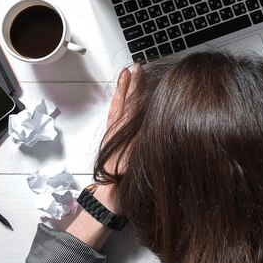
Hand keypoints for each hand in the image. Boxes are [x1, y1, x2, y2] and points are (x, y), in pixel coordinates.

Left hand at [95, 64, 140, 211]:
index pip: (135, 102)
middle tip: (136, 66)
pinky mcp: (110, 139)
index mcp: (128, 131)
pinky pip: (113, 115)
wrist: (110, 196)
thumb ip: (145, 134)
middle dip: (132, 82)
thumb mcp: (140, 156)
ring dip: (123, 89)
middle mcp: (119, 129)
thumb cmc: (127, 180)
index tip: (142, 70)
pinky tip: (118, 97)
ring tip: (126, 74)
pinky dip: (116, 103)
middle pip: (127, 100)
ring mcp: (114, 133)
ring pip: (119, 105)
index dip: (139, 85)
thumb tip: (152, 115)